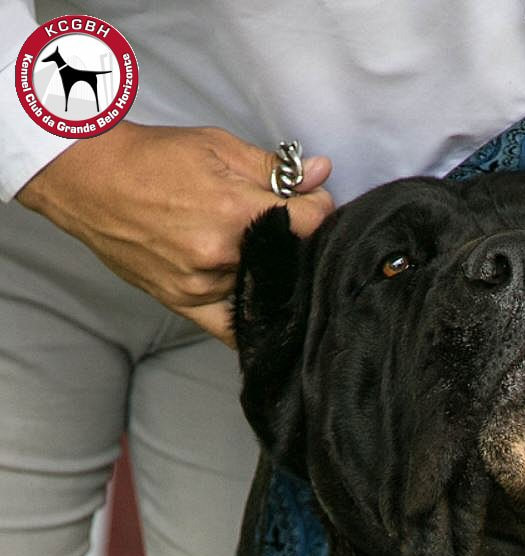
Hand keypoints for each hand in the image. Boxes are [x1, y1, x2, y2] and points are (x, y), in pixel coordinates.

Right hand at [16, 122, 333, 346]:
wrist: (89, 180)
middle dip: (297, 237)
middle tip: (289, 222)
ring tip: (264, 247)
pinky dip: (250, 314)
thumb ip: (273, 168)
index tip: (312, 200)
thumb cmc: (152, 158)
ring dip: (274, 269)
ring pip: (264, 286)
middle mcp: (220, 254)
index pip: (311, 222)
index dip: (320, 206)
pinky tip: (261, 301)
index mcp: (234, 211)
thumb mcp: (218, 146)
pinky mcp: (183, 302)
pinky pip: (230, 326)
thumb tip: (321, 174)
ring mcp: (201, 284)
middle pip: (291, 256)